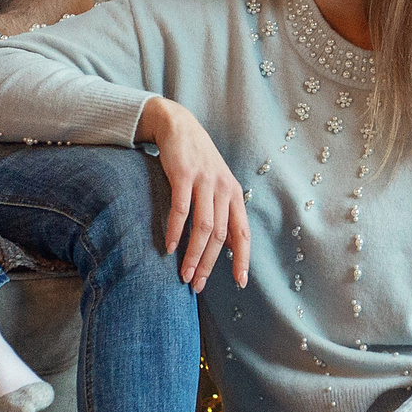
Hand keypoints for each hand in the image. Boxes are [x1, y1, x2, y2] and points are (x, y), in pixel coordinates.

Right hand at [136, 98, 249, 290]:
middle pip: (221, 236)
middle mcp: (223, 189)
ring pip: (203, 227)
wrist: (179, 126)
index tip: (240, 282)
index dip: (243, 258)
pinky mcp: (183, 174)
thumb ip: (223, 213)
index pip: (243, 232)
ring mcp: (204, 181)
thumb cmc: (198, 161)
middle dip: (210, 264)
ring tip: (184, 274)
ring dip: (193, 254)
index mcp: (234, 194)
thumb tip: (230, 247)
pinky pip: (181, 209)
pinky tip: (168, 247)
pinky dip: (175, 231)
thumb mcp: (217, 185)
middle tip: (197, 285)